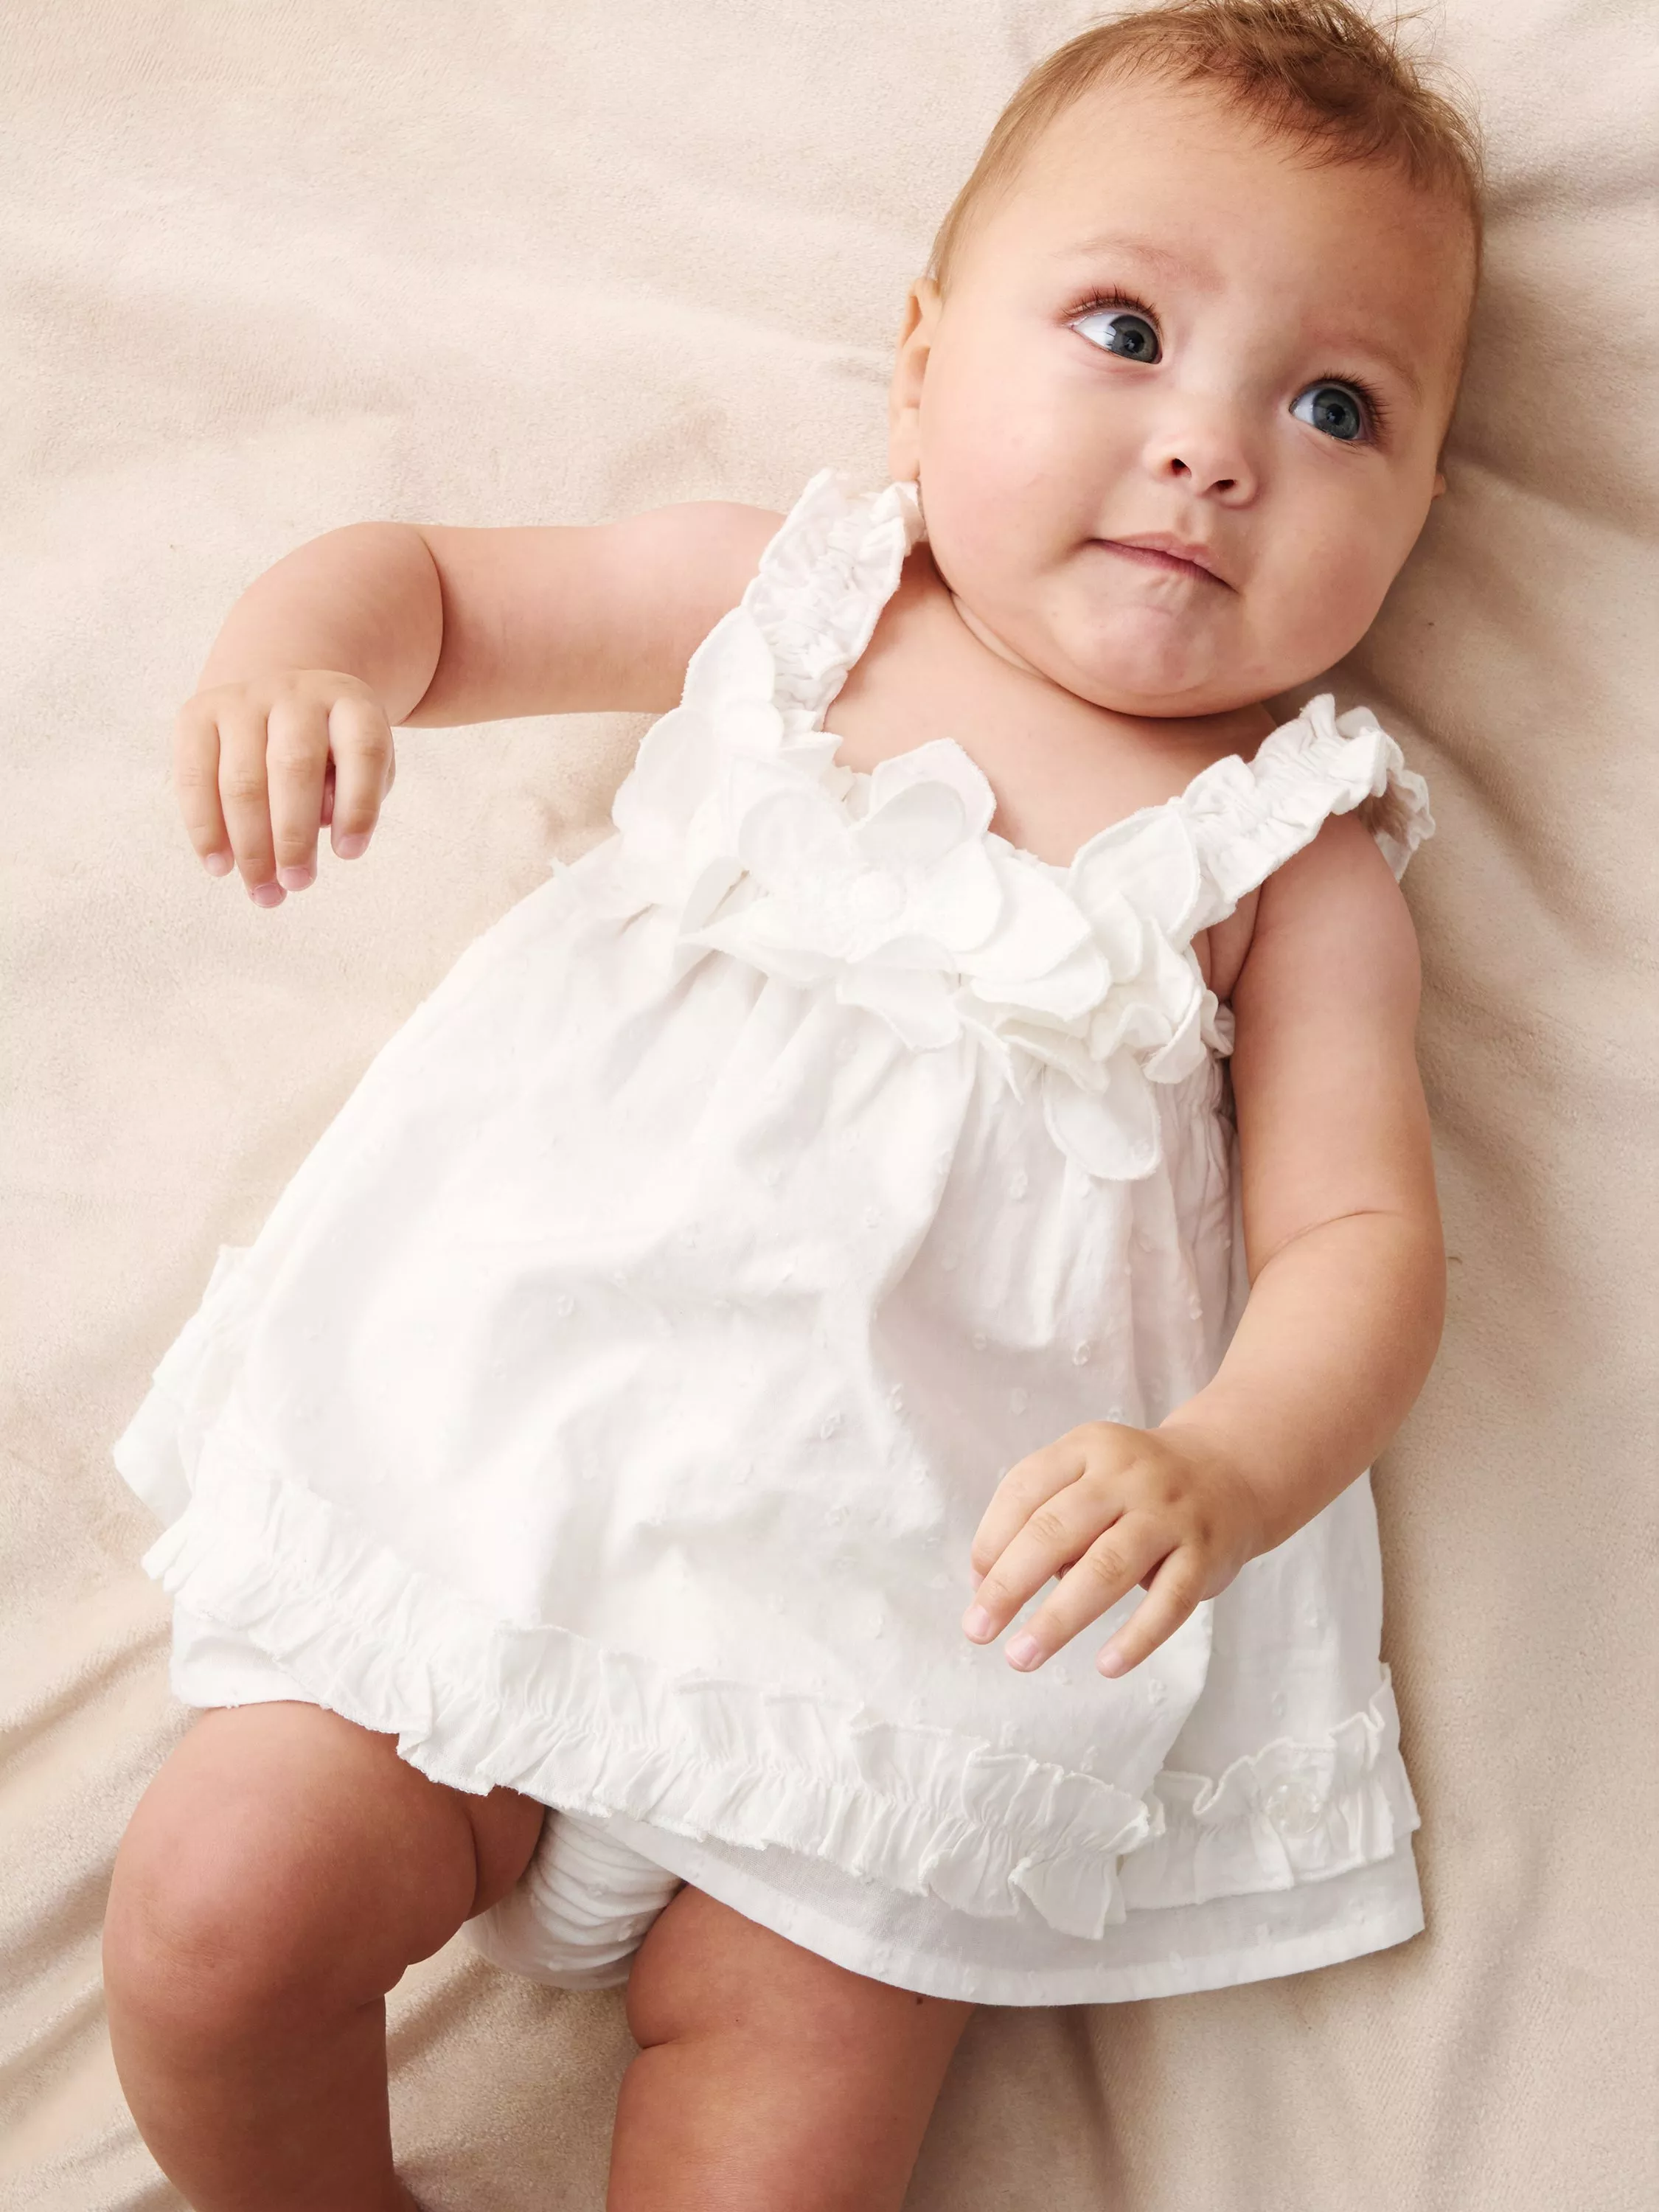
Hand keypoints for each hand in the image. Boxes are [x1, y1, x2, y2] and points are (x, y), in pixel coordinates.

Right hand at [173, 669, 396, 906]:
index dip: (359, 806)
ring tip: (262, 889)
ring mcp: (242, 700)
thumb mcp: (356, 766)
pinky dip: (205, 828)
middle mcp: (295, 694)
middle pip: (294, 767)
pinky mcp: (197, 713)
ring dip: (251, 845)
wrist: (276, 701)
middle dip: (294, 836)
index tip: (349, 855)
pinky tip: (219, 865)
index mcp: (349, 702)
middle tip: (297, 884)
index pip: (363, 752)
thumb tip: (317, 825)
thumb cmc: (329, 752)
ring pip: (242, 779)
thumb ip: (349, 795)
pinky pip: (196, 777)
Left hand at [962, 1419, 1264, 1679]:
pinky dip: (1137, 1638)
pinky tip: (1107, 1666)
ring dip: (1058, 1618)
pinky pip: (1169, 1602)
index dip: (991, 1540)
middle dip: (1009, 1584)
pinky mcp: (1204, 1553)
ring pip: (1106, 1568)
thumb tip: (988, 1581)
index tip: (974, 1587)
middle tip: (977, 1629)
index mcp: (1087, 1449)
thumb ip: (1043, 1516)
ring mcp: (1168, 1513)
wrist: (1229, 1473)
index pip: (1023, 1490)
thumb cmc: (1135, 1489)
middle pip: (1056, 1530)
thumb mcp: (1089, 1476)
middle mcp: (1126, 1475)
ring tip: (1022, 1656)